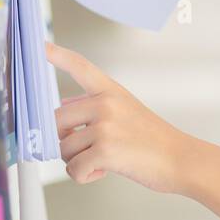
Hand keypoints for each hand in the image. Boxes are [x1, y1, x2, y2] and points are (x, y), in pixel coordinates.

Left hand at [46, 41, 193, 194]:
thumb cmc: (153, 139)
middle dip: (65, 140)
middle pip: (56, 120)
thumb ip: (94, 107)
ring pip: (63, 148)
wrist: (180, 159)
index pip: (80, 67)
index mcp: (111, 91)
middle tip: (86, 149)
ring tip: (103, 160)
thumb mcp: (127, 111)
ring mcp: (105, 126)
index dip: (57, 54)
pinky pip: (74, 169)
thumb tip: (63, 105)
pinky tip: (105, 170)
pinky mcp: (105, 150)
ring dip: (77, 161)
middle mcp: (106, 103)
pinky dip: (85, 176)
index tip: (39, 44)